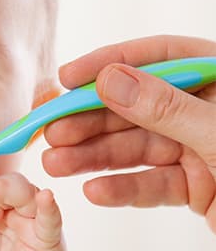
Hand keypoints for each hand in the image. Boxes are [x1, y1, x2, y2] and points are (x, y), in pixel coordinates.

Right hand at [42, 35, 215, 231]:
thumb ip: (167, 107)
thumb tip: (110, 79)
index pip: (160, 58)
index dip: (110, 63)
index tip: (66, 79)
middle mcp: (209, 111)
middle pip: (137, 106)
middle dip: (91, 120)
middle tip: (50, 130)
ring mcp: (203, 149)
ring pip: (138, 148)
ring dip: (94, 157)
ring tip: (56, 165)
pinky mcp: (199, 188)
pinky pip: (153, 184)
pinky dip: (123, 189)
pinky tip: (94, 191)